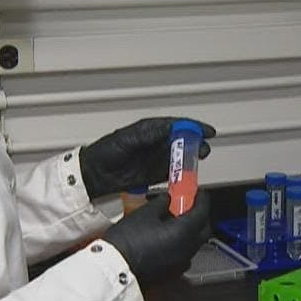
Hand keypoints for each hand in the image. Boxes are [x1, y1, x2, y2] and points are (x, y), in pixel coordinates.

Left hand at [79, 117, 215, 198]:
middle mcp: (155, 143)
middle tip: (204, 148)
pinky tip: (189, 175)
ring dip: (190, 159)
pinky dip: (181, 174)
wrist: (94, 174)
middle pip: (182, 141)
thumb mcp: (127, 139)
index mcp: (150, 130)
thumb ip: (149, 134)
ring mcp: (155, 159)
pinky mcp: (154, 175)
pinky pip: (172, 173)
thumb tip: (168, 127)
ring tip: (199, 159)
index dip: (193, 127)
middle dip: (195, 143)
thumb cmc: (106, 151)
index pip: (176, 125)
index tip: (206, 131)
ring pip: (179, 157)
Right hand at [101, 191, 211, 286]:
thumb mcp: (145, 213)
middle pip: (203, 230)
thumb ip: (162, 203)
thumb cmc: (129, 239)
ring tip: (176, 221)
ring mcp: (181, 263)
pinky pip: (184, 255)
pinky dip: (182, 244)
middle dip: (200, 216)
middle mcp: (188, 249)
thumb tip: (168, 200)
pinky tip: (168, 239)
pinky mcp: (172, 273)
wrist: (116, 267)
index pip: (202, 212)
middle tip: (188, 205)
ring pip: (194, 244)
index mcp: (185, 232)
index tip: (199, 193)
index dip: (202, 200)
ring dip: (191, 231)